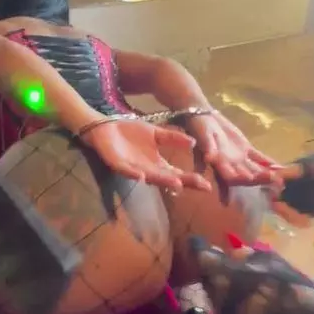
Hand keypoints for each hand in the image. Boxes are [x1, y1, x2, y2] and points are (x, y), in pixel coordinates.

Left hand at [81, 118, 211, 192]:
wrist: (106, 127)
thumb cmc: (130, 132)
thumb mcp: (155, 133)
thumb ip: (172, 138)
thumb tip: (194, 142)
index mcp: (157, 163)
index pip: (177, 174)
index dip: (191, 179)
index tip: (207, 184)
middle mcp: (147, 169)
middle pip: (167, 179)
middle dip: (182, 182)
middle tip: (200, 186)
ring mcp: (132, 168)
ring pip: (149, 177)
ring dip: (162, 181)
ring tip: (177, 184)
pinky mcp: (117, 164)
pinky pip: (125, 170)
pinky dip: (132, 174)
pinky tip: (141, 176)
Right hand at [187, 111, 277, 185]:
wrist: (203, 117)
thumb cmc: (199, 128)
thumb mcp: (203, 137)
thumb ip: (208, 148)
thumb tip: (209, 158)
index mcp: (219, 165)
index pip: (233, 177)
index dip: (243, 180)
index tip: (255, 180)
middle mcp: (230, 166)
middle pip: (248, 175)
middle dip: (262, 179)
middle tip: (277, 181)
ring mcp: (239, 159)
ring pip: (256, 168)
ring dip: (268, 173)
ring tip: (283, 176)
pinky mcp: (245, 149)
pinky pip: (259, 158)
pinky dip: (269, 162)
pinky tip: (281, 166)